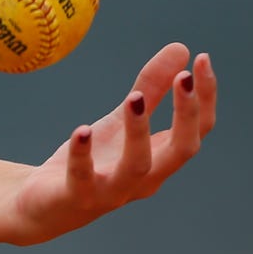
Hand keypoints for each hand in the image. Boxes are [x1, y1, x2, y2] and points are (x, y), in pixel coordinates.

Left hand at [13, 43, 216, 244]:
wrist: (47, 204)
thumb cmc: (94, 161)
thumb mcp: (121, 121)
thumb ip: (151, 90)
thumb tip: (180, 49)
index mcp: (159, 158)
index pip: (197, 130)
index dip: (205, 97)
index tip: (201, 58)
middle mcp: (144, 178)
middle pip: (181, 150)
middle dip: (186, 114)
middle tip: (184, 76)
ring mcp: (112, 191)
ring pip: (137, 165)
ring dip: (138, 131)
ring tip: (134, 97)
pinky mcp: (78, 196)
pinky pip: (83, 178)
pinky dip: (84, 155)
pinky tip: (81, 130)